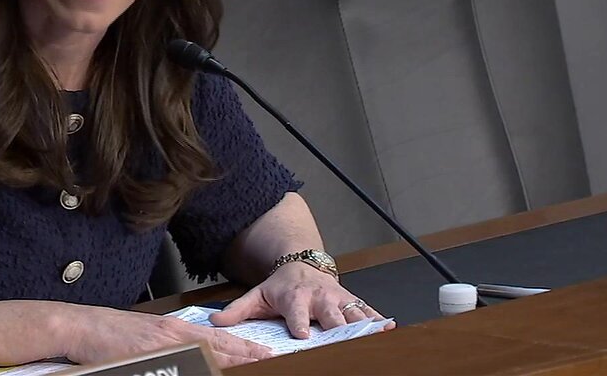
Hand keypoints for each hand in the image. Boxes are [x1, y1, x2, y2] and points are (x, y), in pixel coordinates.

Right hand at [64, 304, 271, 368]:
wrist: (82, 327)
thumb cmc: (111, 335)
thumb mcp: (148, 338)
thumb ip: (171, 346)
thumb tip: (195, 357)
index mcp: (175, 330)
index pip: (217, 339)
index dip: (242, 346)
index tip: (264, 352)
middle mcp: (174, 334)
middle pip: (218, 346)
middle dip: (246, 354)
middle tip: (271, 358)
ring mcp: (162, 346)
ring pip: (205, 355)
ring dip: (229, 361)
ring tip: (254, 364)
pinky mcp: (148, 356)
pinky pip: (180, 365)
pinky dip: (199, 368)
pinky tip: (211, 369)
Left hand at [210, 263, 392, 337]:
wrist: (302, 266)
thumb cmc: (280, 287)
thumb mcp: (257, 295)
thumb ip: (237, 310)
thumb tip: (216, 322)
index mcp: (295, 298)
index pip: (297, 312)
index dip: (300, 323)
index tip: (304, 335)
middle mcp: (320, 298)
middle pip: (331, 315)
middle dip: (337, 328)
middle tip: (343, 341)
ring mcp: (339, 300)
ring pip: (354, 314)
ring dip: (363, 325)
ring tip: (374, 337)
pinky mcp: (353, 301)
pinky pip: (369, 311)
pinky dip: (380, 320)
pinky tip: (390, 329)